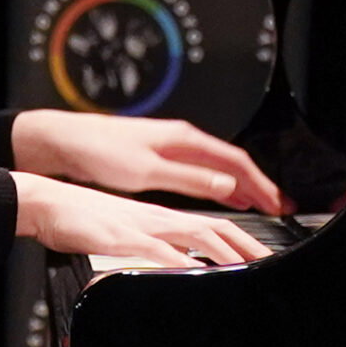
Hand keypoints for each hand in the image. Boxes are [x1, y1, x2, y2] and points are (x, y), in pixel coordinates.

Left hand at [11, 110, 288, 214]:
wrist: (65, 143)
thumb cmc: (100, 152)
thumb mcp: (148, 172)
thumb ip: (190, 179)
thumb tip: (228, 185)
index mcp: (185, 139)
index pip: (236, 162)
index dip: (261, 184)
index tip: (279, 203)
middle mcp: (183, 140)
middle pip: (232, 164)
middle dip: (258, 185)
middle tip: (280, 207)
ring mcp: (172, 150)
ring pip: (218, 169)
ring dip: (241, 187)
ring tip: (261, 205)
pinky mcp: (160, 160)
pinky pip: (202, 173)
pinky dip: (220, 187)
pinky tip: (225, 198)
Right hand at [11, 173, 271, 266]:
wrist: (49, 203)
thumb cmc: (83, 222)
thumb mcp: (125, 236)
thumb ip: (152, 250)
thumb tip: (177, 267)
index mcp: (161, 218)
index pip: (212, 226)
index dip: (242, 241)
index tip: (264, 258)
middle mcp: (158, 219)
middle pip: (214, 228)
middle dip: (247, 247)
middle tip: (271, 265)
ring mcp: (141, 226)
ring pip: (192, 234)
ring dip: (223, 251)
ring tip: (248, 267)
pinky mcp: (120, 235)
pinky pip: (154, 249)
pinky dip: (177, 261)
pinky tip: (192, 271)